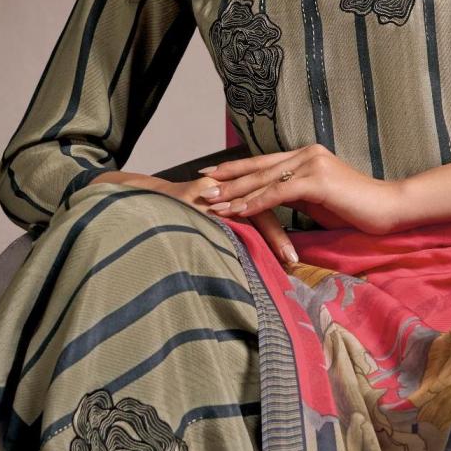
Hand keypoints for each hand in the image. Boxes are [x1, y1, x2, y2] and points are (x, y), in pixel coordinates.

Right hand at [89, 169, 312, 269]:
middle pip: (272, 204)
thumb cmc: (176, 219)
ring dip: (274, 238)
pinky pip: (226, 219)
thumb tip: (261, 258)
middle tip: (309, 257)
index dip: (298, 220)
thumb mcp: (214, 225)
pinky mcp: (198, 198)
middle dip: (291, 232)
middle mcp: (230, 188)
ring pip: (254, 213)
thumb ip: (237, 232)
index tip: (315, 245)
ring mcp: (214, 192)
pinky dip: (242, 236)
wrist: (135, 203)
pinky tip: (252, 253)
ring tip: (292, 262)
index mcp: (239, 191)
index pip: (278, 200)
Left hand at [196, 144, 399, 238]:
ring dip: (235, 194)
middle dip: (227, 179)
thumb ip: (294, 194)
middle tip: (200, 186)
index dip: (235, 169)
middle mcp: (307, 154)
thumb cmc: (356, 209)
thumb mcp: (318, 199)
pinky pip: (278, 193)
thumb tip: (270, 200)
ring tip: (211, 202)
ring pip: (264, 180)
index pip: (263, 162)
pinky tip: (237, 212)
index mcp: (306, 155)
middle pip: (258, 168)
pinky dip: (255, 204)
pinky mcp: (316, 181)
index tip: (210, 175)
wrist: (389, 209)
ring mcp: (312, 164)